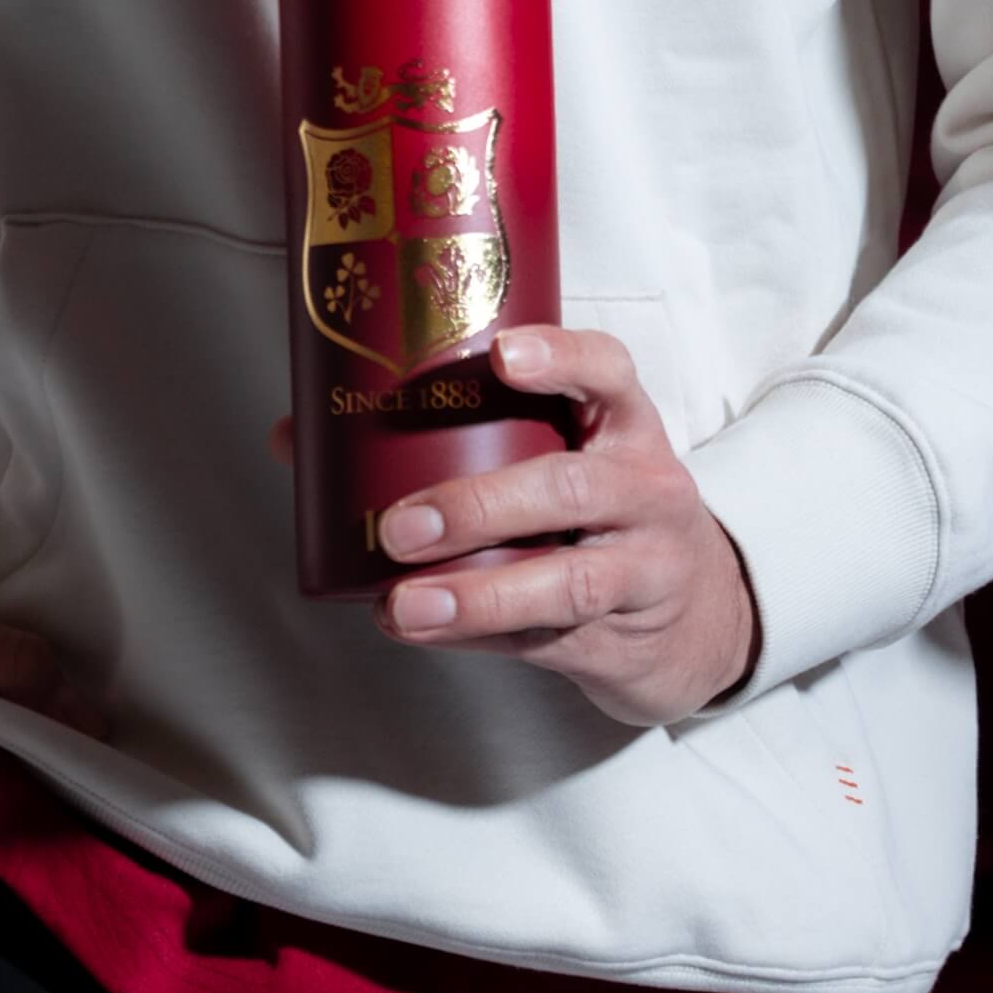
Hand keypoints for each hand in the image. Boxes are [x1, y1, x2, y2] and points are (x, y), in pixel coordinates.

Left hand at [368, 328, 759, 728]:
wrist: (698, 621)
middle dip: (480, 504)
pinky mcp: (623, 637)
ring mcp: (644, 568)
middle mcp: (646, 490)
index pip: (609, 373)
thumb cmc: (600, 520)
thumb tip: (294, 435)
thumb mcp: (560, 464)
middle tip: (401, 524)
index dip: (559, 358)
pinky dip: (476, 637)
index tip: (501, 354)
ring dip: (477, 594)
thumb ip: (455, 445)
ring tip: (405, 604)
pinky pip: (547, 637)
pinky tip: (422, 631)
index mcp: (624, 427)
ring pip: (569, 580)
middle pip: (574, 486)